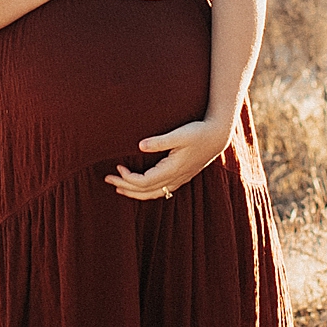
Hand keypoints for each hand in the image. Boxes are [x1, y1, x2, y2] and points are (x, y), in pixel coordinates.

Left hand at [106, 118, 231, 200]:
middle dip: (125, 186)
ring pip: (153, 194)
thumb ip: (160, 141)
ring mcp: (179, 180)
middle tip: (107, 179)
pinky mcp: (181, 177)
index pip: (144, 182)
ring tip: (119, 188)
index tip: (117, 167)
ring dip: (134, 192)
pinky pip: (161, 191)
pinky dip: (147, 192)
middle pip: (145, 191)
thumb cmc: (198, 132)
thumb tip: (140, 145)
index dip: (128, 178)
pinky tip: (140, 188)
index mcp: (172, 169)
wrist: (218, 136)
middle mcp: (175, 178)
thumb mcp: (179, 134)